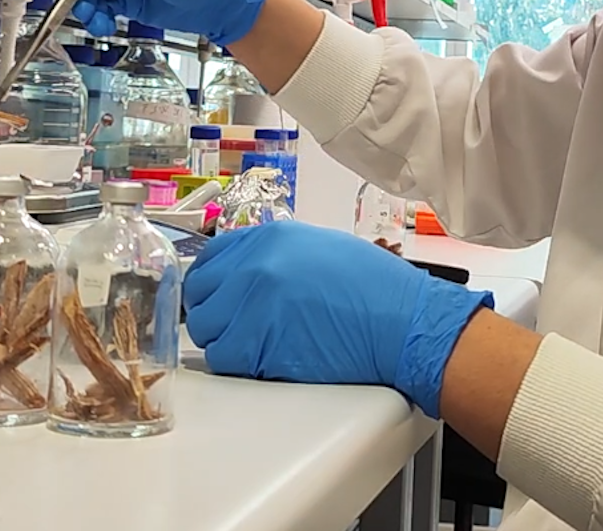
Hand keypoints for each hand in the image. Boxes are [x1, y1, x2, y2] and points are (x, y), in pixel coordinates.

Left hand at [183, 222, 491, 416]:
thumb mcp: (318, 248)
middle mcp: (254, 266)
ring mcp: (253, 305)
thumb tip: (243, 274)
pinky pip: (226, 359)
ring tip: (260, 344)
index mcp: (268, 238)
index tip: (216, 298)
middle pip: (201, 298)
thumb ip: (275, 256)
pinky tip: (267, 358)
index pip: (208, 261)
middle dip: (216, 315)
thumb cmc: (373, 288)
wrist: (401, 321)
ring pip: (208, 332)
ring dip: (227, 342)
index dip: (210, 285)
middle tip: (238, 328)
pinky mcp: (259, 344)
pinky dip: (240, 364)